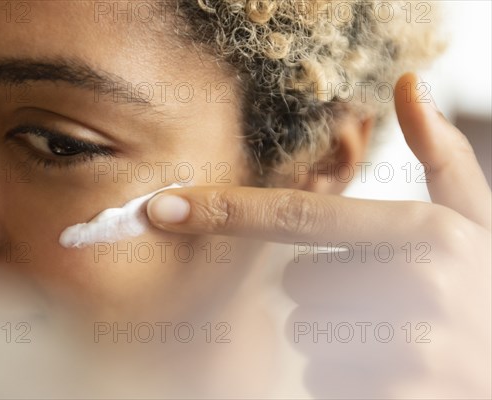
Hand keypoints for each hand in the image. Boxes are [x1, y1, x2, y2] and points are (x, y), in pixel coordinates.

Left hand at [146, 73, 490, 396]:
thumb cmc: (484, 295)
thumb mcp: (476, 225)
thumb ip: (444, 159)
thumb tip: (408, 84)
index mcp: (425, 231)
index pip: (299, 215)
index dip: (225, 209)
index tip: (162, 208)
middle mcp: (417, 284)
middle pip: (299, 283)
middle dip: (326, 295)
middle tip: (387, 304)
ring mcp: (411, 347)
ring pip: (309, 335)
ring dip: (337, 339)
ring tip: (398, 341)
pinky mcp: (402, 394)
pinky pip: (325, 381)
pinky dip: (348, 379)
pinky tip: (397, 375)